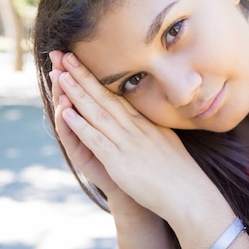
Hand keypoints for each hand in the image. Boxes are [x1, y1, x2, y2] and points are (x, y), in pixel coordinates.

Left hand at [54, 51, 215, 220]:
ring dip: (77, 93)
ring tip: (60, 75)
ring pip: (97, 112)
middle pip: (105, 96)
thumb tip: (147, 121)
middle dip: (83, 75)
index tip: (83, 61)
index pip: (118, 95)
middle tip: (64, 55)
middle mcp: (136, 127)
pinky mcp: (119, 161)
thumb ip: (153, 130)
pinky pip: (96, 139)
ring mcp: (127, 142)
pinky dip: (80, 124)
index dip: (98, 77)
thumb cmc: (180, 172)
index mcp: (146, 122)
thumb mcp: (168, 141)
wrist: (188, 193)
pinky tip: (65, 112)